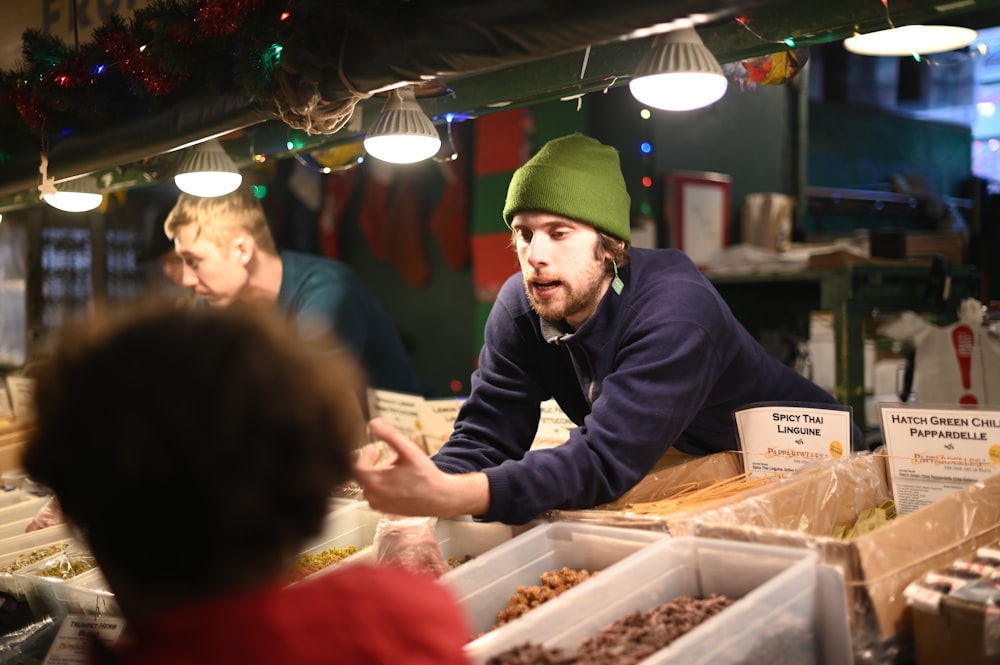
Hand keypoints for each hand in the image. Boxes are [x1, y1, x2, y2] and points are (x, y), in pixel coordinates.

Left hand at [354, 418, 489, 517]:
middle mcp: (374, 496)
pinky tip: (398, 482)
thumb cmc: (426, 476)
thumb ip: (390, 435)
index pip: (356, 466)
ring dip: (378, 476)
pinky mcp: (386, 511)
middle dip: (372, 465)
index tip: (375, 450)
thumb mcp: (408, 451)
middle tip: (385, 457)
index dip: (364, 456)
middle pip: (362, 477)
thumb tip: (374, 423)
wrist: (440, 498)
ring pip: (370, 487)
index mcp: (374, 481)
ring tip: (394, 469)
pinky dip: (383, 487)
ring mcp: (380, 506)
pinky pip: (377, 496)